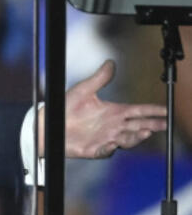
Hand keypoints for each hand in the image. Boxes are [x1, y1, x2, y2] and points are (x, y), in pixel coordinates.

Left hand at [49, 60, 167, 158]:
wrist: (49, 123)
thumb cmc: (66, 107)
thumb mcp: (83, 90)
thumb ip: (99, 79)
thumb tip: (110, 62)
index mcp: (114, 112)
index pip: (138, 111)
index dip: (152, 111)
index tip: (165, 111)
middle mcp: (113, 126)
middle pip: (138, 126)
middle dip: (152, 125)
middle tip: (162, 124)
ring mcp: (105, 139)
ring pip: (127, 140)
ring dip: (136, 137)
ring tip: (144, 132)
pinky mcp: (94, 150)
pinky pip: (105, 151)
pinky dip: (109, 148)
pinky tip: (112, 144)